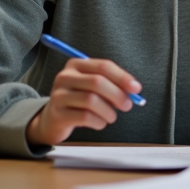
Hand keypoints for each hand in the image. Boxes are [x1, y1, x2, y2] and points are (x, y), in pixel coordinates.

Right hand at [26, 58, 141, 146]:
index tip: (136, 89)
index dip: (123, 77)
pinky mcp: (57, 114)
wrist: (53, 119)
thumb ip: (112, 84)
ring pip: (91, 100)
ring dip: (108, 111)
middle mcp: (65, 77)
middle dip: (118, 95)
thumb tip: (134, 89)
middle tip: (127, 106)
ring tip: (111, 117)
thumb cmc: (79, 101)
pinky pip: (85, 117)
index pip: (103, 66)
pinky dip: (99, 122)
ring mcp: (58, 95)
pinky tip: (100, 123)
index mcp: (76, 65)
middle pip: (97, 82)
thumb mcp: (93, 88)